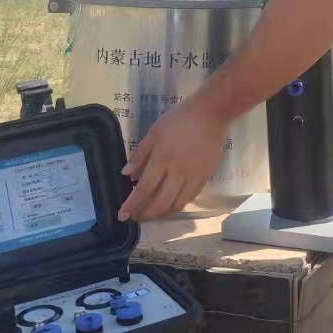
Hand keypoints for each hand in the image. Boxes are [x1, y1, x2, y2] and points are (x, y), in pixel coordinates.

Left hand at [120, 98, 228, 220]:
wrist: (211, 115)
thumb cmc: (179, 120)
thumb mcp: (154, 132)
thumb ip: (140, 154)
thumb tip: (126, 175)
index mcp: (162, 159)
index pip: (144, 189)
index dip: (132, 204)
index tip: (122, 214)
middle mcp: (177, 173)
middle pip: (160, 202)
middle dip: (145, 213)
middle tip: (135, 217)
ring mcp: (193, 178)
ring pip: (176, 205)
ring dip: (161, 213)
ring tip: (151, 213)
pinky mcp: (205, 178)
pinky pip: (189, 198)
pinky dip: (177, 205)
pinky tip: (169, 204)